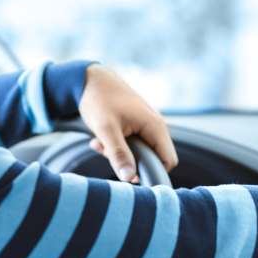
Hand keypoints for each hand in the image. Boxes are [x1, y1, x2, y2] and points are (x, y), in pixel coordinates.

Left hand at [78, 65, 177, 181]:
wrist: (90, 79)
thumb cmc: (99, 99)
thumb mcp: (106, 129)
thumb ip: (118, 154)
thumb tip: (129, 178)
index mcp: (155, 126)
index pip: (168, 161)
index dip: (153, 173)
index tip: (129, 177)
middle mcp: (155, 126)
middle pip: (152, 158)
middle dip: (130, 162)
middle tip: (107, 155)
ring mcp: (146, 125)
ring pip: (139, 152)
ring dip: (119, 154)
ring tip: (99, 144)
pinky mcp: (135, 125)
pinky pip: (131, 144)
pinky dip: (116, 146)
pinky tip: (99, 139)